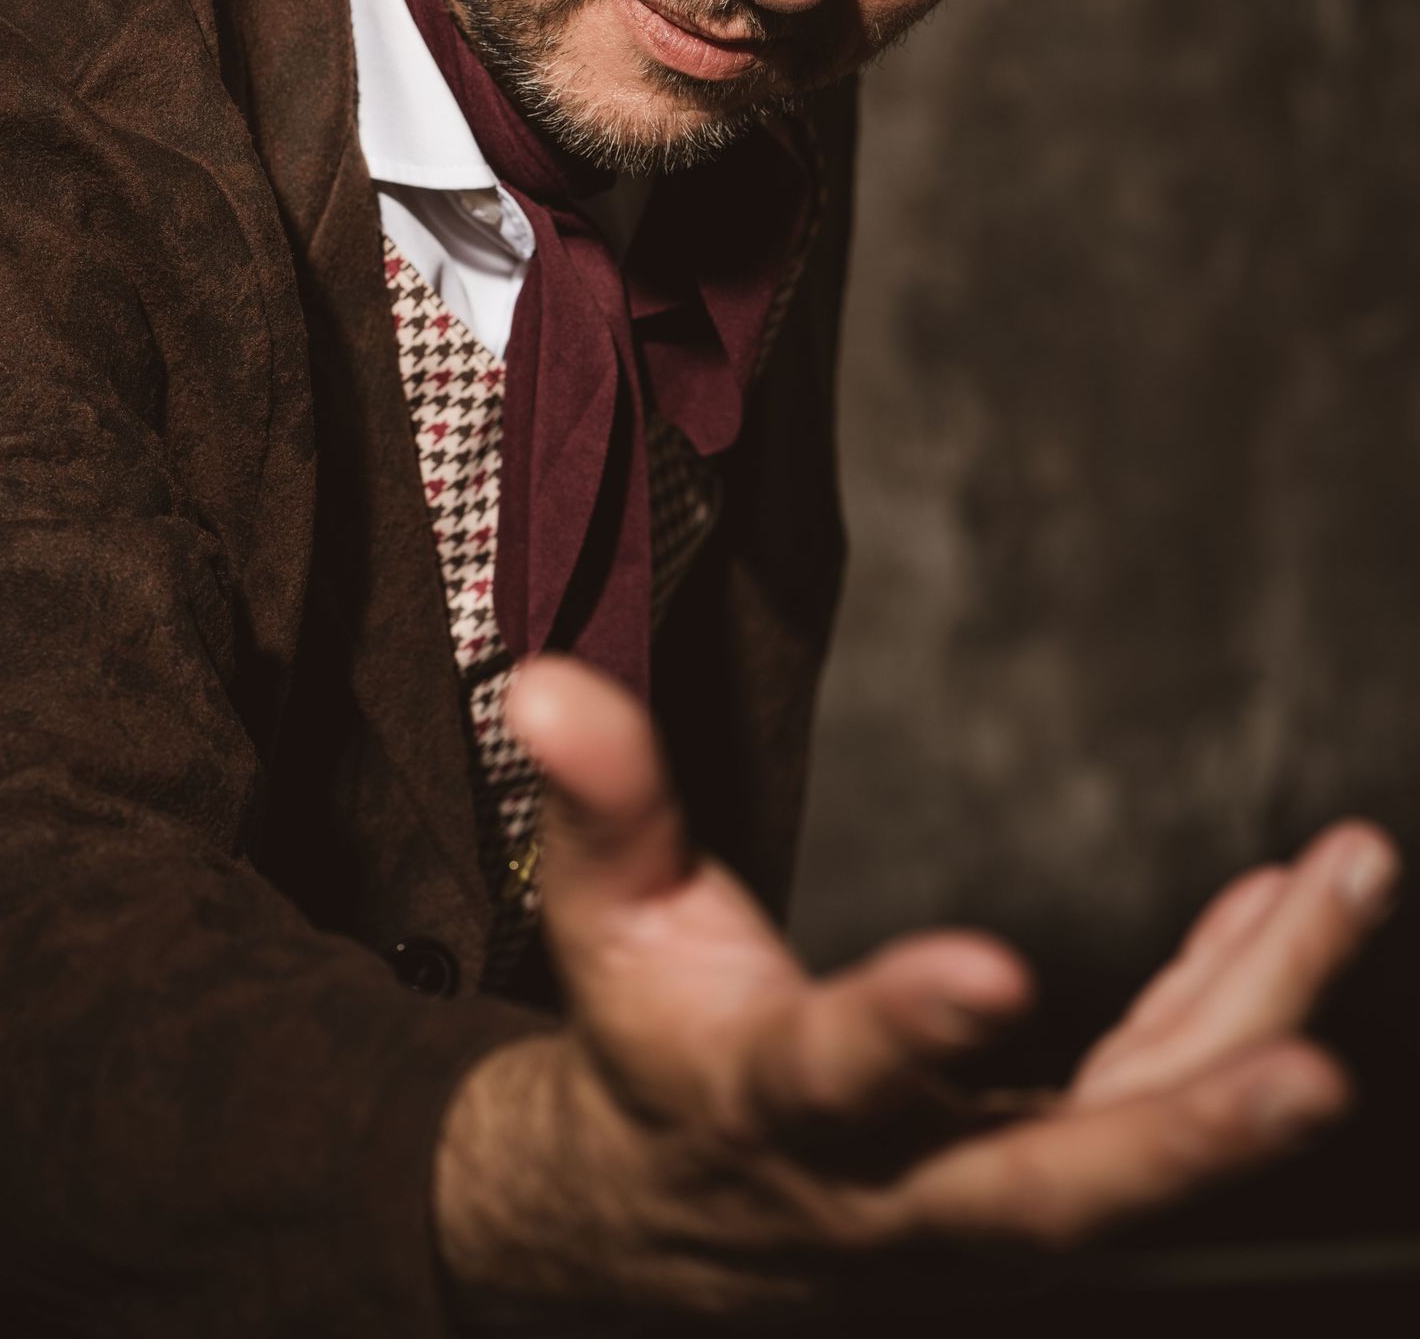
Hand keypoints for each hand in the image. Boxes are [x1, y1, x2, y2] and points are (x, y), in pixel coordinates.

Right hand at [434, 656, 1398, 1324]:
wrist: (677, 1204)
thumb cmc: (647, 1038)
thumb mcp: (606, 916)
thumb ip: (599, 799)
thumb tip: (546, 680)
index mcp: (773, 1111)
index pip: (839, 1086)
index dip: (907, 1034)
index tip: (994, 968)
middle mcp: (898, 1186)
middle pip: (1048, 1190)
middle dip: (1182, 1138)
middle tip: (1312, 1072)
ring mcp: (988, 1197)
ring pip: (1141, 1136)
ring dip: (1259, 1014)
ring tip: (1350, 876)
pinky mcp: (1044, 1171)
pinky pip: (1157, 1100)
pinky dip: (1231, 1005)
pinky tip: (1287, 915)